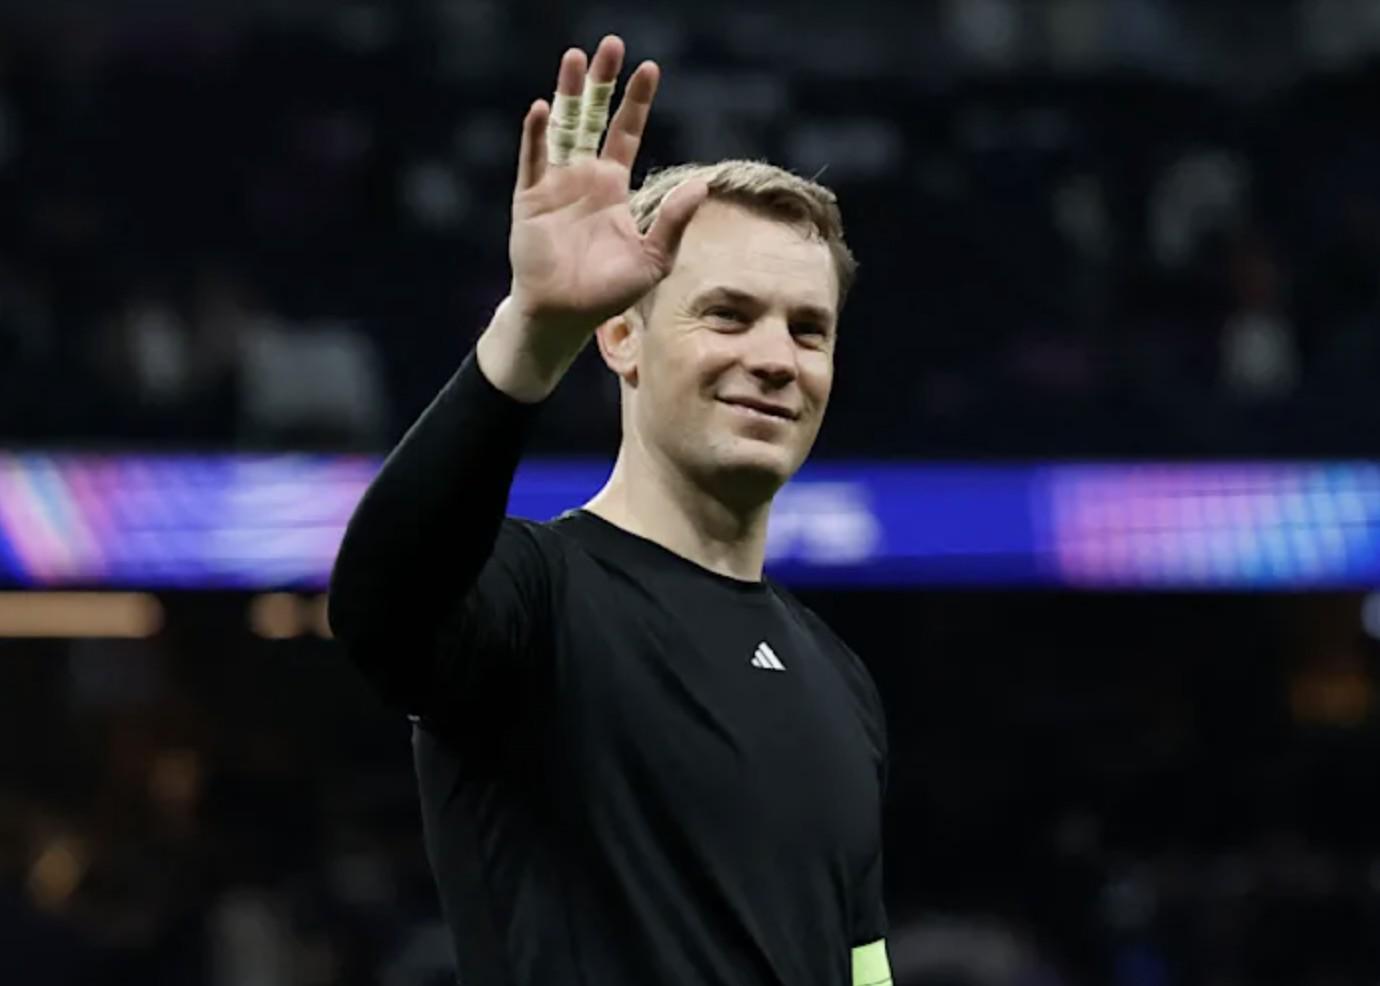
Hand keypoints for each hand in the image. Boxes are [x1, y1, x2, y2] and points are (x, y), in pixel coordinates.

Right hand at [508, 35, 707, 334]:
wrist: (564, 316)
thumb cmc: (608, 293)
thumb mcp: (654, 258)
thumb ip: (674, 220)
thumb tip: (704, 184)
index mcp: (612, 186)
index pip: (626, 132)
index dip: (637, 101)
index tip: (650, 68)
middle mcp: (582, 177)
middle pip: (593, 117)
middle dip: (602, 83)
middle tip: (611, 45)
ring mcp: (554, 184)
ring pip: (562, 127)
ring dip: (568, 93)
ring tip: (575, 58)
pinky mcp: (529, 199)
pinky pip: (532, 160)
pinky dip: (536, 135)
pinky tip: (541, 109)